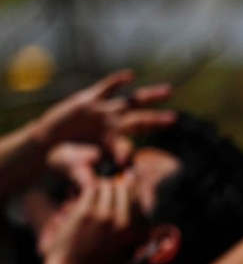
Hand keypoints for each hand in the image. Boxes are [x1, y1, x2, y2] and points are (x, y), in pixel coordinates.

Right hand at [31, 70, 174, 164]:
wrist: (47, 142)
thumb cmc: (65, 157)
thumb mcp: (77, 166)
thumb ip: (86, 175)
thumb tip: (94, 188)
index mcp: (114, 142)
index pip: (130, 146)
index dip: (132, 153)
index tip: (141, 158)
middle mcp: (114, 125)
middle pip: (140, 121)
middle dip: (156, 121)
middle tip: (174, 119)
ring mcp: (104, 112)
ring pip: (132, 102)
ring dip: (150, 97)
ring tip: (169, 92)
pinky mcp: (89, 100)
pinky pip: (107, 88)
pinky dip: (117, 82)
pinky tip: (130, 76)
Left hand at [43, 172, 148, 263]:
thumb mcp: (127, 253)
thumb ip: (139, 236)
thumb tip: (160, 232)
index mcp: (135, 231)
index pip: (138, 198)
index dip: (131, 187)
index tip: (126, 180)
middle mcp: (122, 221)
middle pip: (123, 188)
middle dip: (115, 185)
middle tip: (107, 186)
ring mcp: (103, 216)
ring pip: (106, 186)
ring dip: (101, 186)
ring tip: (96, 190)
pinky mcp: (85, 213)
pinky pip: (90, 190)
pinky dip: (88, 189)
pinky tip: (85, 194)